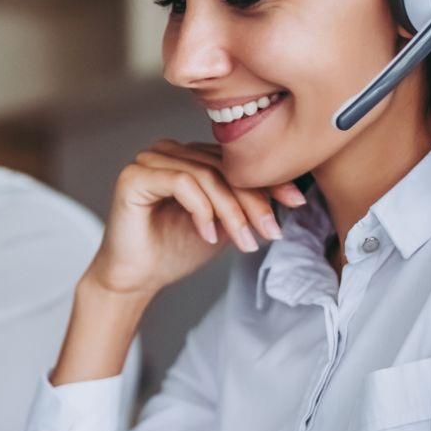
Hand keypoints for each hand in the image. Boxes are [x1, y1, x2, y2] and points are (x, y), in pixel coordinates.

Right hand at [87, 139, 304, 296]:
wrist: (136, 279)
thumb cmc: (173, 251)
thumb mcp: (223, 224)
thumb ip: (245, 204)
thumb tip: (289, 194)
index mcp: (189, 156)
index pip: (235, 162)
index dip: (268, 181)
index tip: (295, 203)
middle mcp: (169, 151)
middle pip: (223, 168)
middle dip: (253, 201)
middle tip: (271, 231)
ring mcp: (149, 160)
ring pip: (206, 176)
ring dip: (231, 211)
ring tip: (244, 240)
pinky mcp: (134, 176)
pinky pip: (181, 183)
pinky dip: (201, 209)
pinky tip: (209, 234)